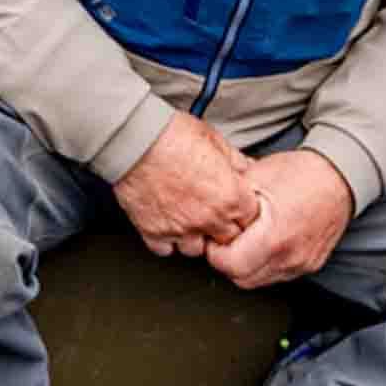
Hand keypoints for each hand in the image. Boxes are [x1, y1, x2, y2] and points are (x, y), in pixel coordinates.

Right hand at [110, 113, 260, 258]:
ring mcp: (180, 228)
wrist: (134, 139)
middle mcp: (208, 218)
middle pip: (227, 240)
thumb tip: (246, 168)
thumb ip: (236, 160)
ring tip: (189, 219)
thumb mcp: (215, 140)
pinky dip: (167, 241)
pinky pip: (166, 250)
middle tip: (213, 211)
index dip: (243, 211)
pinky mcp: (154, 232)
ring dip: (195, 237)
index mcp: (230, 196)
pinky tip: (168, 224)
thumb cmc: (171, 135)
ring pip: (197, 250)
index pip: (251, 220)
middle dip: (223, 228)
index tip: (235, 205)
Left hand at [208, 150, 355, 290]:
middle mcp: (290, 257)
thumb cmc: (301, 173)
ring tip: (244, 240)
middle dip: (227, 262)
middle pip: (242, 278)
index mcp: (274, 237)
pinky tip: (261, 244)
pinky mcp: (309, 265)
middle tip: (224, 240)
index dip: (215, 252)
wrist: (340, 175)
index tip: (214, 237)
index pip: (229, 265)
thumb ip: (228, 202)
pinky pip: (277, 275)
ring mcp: (302, 264)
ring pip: (259, 281)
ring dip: (245, 266)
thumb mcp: (255, 178)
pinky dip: (264, 264)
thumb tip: (206, 214)